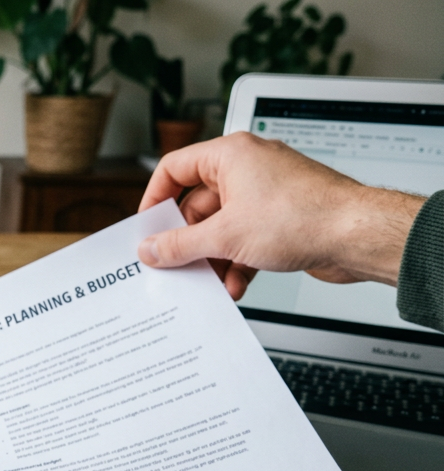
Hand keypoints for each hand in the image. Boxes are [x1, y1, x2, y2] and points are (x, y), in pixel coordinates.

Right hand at [137, 132, 424, 299]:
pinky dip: (237, 261)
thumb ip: (179, 244)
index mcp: (231, 155)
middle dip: (189, 241)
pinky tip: (237, 282)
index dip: (155, 198)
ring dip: (214, 257)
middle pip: (198, 205)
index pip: (175, 168)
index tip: (147, 226)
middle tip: (176, 263)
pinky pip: (246, 238)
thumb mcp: (224, 236)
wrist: (357, 234)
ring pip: (222, 227)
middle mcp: (248, 168)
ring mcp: (267, 193)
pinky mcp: (282, 217)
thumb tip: (152, 248)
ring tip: (212, 280)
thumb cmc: (304, 215)